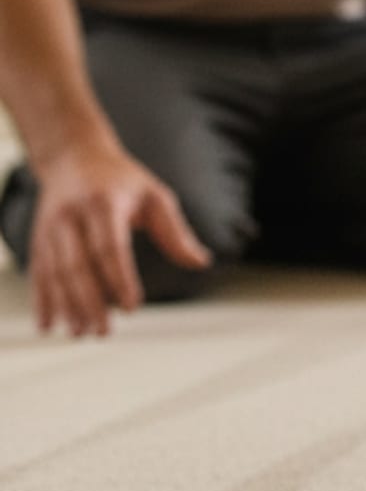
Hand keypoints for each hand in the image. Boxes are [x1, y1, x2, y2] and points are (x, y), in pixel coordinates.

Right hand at [29, 142, 210, 336]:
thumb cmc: (124, 180)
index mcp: (103, 204)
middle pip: (77, 265)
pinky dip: (42, 301)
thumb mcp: (155, 197)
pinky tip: (49, 326)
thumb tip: (202, 263)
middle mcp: (71, 216)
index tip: (133, 307)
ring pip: (55, 272)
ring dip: (66, 307)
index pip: (109, 247)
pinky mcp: (38, 238)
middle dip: (90, 301)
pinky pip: (38, 273)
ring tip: (81, 334)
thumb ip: (175, 232)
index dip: (120, 279)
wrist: (73, 155)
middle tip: (104, 333)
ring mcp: (50, 228)